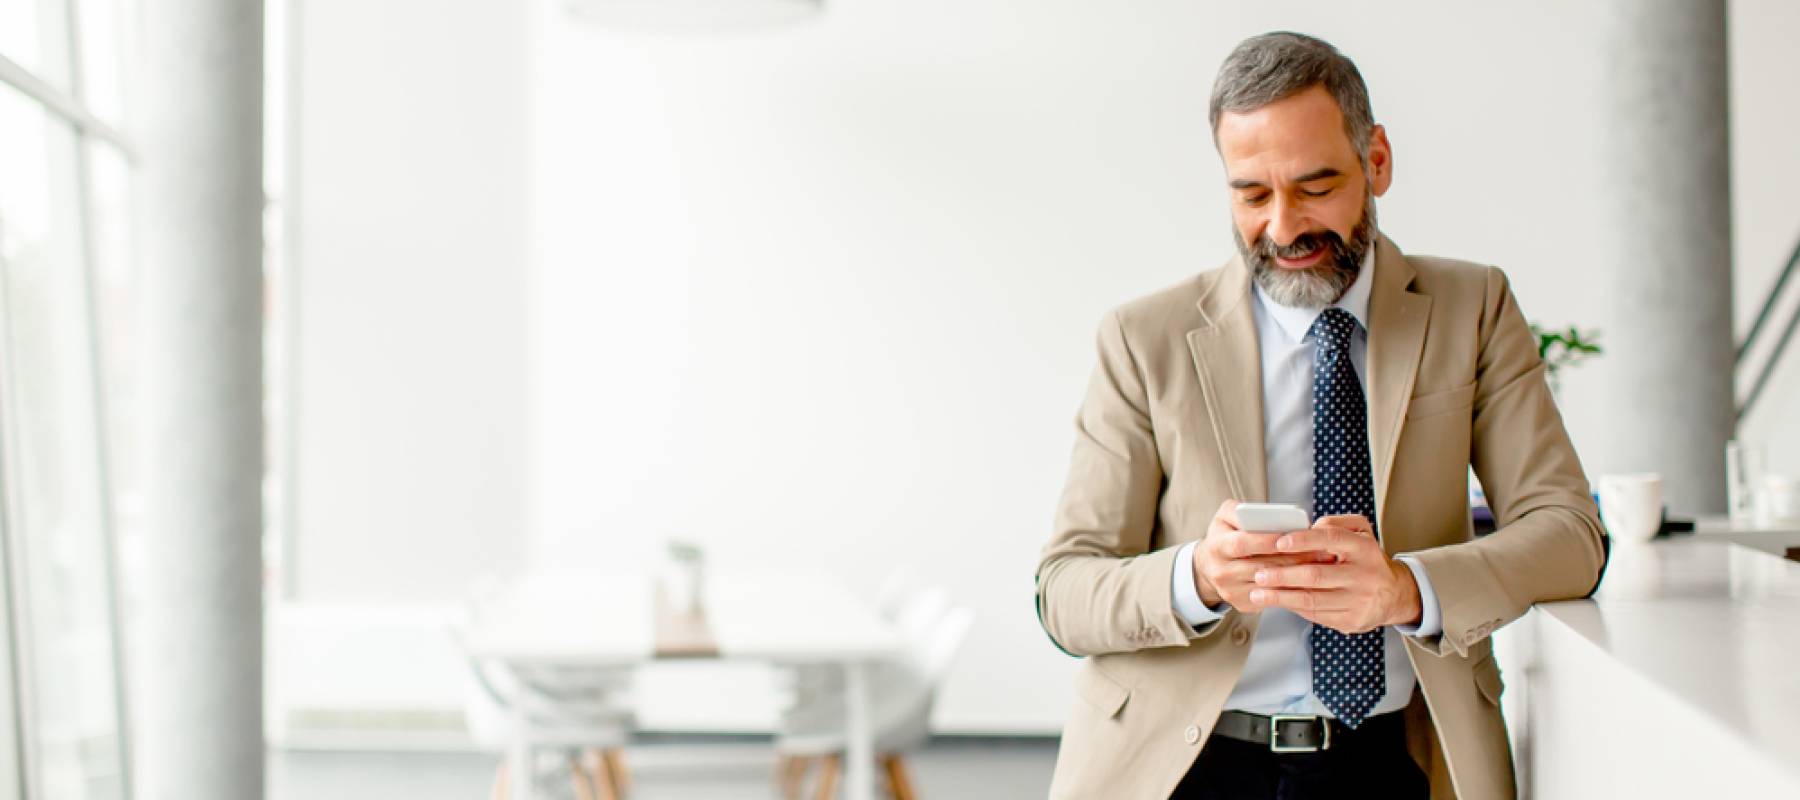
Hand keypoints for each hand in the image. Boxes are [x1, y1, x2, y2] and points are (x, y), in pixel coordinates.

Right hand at [1192, 500, 1337, 611]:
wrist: (1210, 566)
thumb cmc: (1224, 535)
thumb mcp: (1225, 516)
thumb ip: (1241, 510)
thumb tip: (1267, 514)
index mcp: (1216, 547)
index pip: (1241, 544)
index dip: (1266, 541)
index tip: (1291, 536)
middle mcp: (1221, 572)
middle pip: (1261, 567)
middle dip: (1292, 559)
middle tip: (1319, 551)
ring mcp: (1232, 592)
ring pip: (1271, 585)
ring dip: (1297, 575)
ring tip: (1320, 564)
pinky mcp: (1244, 605)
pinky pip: (1274, 598)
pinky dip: (1293, 589)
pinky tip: (1310, 580)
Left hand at [1245, 514, 1421, 633]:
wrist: (1394, 595)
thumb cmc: (1367, 560)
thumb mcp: (1361, 533)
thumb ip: (1336, 524)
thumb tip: (1308, 528)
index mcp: (1364, 548)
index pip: (1332, 539)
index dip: (1303, 540)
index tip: (1278, 542)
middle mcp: (1363, 575)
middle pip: (1315, 575)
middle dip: (1282, 575)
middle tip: (1259, 573)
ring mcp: (1358, 601)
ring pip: (1312, 599)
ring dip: (1281, 597)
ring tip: (1258, 592)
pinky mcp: (1351, 620)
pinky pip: (1316, 614)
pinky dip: (1293, 608)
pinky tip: (1278, 601)